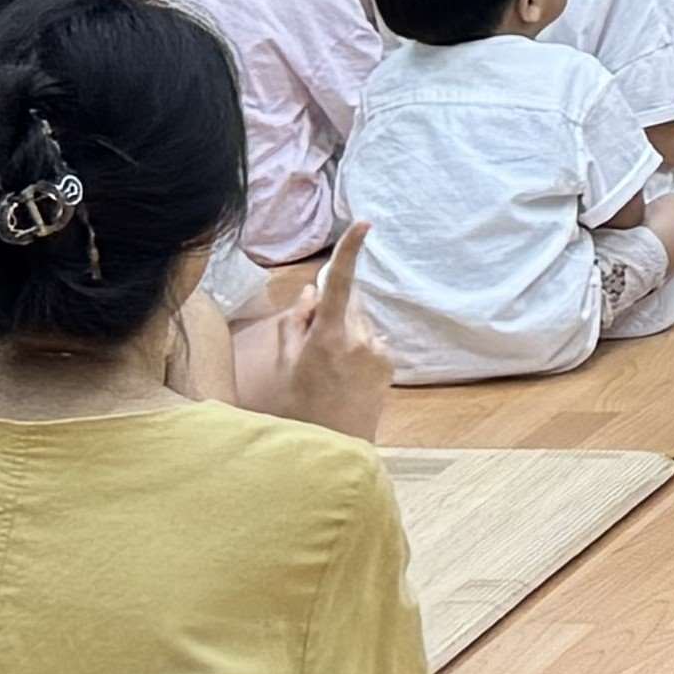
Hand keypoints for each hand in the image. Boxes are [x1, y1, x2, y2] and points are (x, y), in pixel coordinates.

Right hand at [250, 231, 391, 442]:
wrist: (333, 450)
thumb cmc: (298, 411)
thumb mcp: (283, 367)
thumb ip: (295, 323)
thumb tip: (310, 289)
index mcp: (327, 337)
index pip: (340, 284)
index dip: (351, 251)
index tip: (364, 223)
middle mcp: (359, 338)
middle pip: (347, 306)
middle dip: (331, 314)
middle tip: (311, 350)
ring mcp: (378, 351)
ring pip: (359, 324)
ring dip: (345, 334)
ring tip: (328, 372)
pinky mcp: (389, 363)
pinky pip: (371, 343)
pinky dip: (358, 350)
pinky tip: (344, 378)